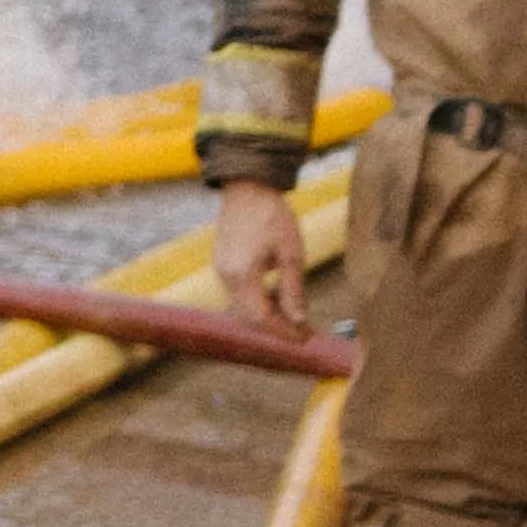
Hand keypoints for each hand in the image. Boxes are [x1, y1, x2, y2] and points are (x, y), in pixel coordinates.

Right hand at [210, 181, 308, 334]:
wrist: (247, 188)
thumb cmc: (272, 217)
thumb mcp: (291, 255)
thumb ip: (293, 292)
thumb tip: (300, 323)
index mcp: (242, 275)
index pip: (261, 318)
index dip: (284, 333)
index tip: (306, 338)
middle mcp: (226, 277)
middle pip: (250, 317)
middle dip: (277, 327)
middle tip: (304, 329)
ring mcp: (220, 271)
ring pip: (244, 307)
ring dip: (268, 314)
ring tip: (294, 307)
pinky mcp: (222, 265)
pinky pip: (239, 293)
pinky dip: (258, 300)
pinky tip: (276, 291)